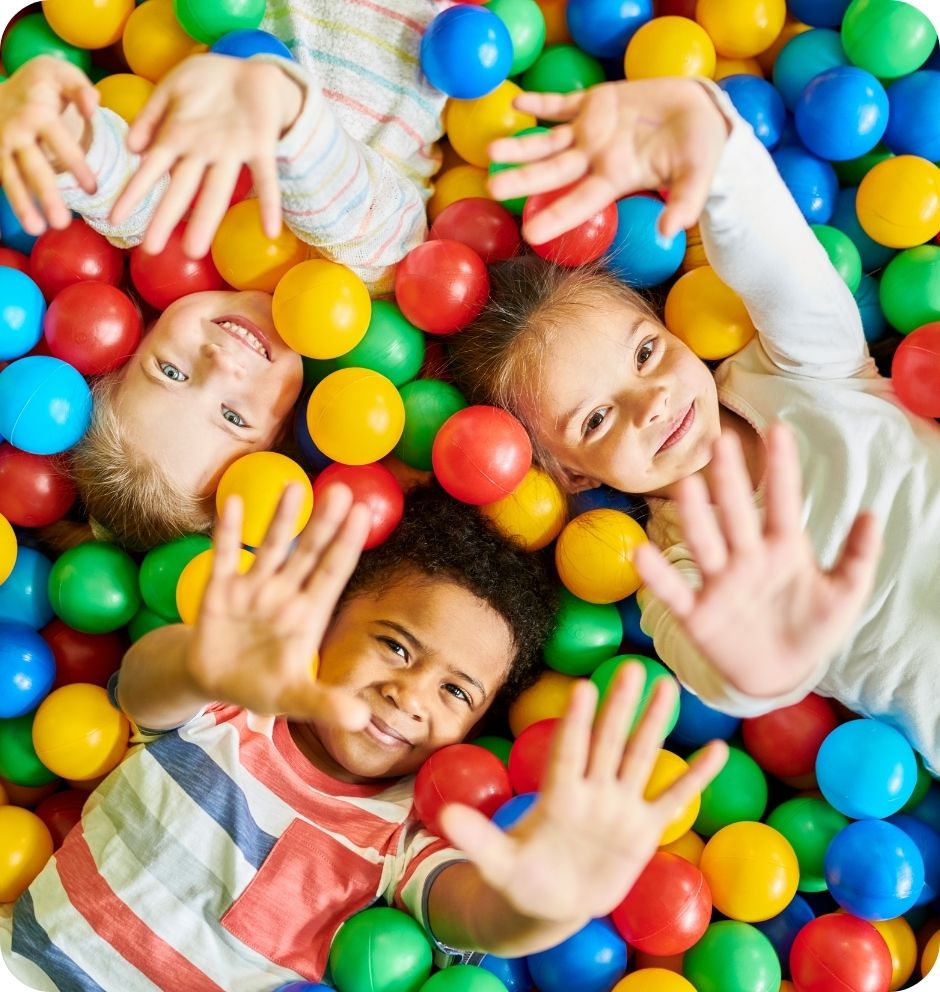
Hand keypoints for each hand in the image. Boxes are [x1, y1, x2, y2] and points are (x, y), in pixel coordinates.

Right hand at [0, 55, 98, 233]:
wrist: (4, 87)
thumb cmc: (43, 84)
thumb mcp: (60, 74)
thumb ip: (80, 89)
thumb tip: (93, 105)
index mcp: (37, 113)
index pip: (59, 142)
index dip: (76, 165)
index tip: (93, 189)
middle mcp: (16, 132)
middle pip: (32, 166)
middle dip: (46, 195)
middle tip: (62, 223)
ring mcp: (2, 146)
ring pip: (10, 178)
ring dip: (22, 205)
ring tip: (36, 230)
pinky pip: (4, 180)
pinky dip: (14, 201)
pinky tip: (27, 223)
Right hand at [110, 54, 304, 256]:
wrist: (249, 67)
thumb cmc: (206, 81)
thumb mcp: (171, 88)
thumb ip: (151, 115)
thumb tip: (131, 147)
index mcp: (179, 137)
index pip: (151, 170)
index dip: (134, 193)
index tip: (114, 219)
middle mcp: (203, 152)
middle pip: (182, 190)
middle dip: (166, 218)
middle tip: (152, 250)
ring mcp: (232, 151)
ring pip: (216, 190)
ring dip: (206, 220)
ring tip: (194, 251)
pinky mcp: (261, 146)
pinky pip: (266, 178)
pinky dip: (268, 203)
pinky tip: (271, 230)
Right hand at [186, 482, 371, 729]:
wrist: (214, 682)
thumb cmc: (263, 685)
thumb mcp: (295, 698)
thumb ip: (324, 704)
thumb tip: (358, 720)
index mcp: (308, 615)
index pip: (332, 573)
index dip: (347, 545)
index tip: (364, 514)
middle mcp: (284, 594)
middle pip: (308, 553)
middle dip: (324, 523)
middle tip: (344, 489)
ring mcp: (252, 589)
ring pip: (270, 547)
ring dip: (282, 519)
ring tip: (296, 487)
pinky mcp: (218, 591)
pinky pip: (223, 556)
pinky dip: (228, 533)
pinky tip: (233, 502)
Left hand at [440, 664, 726, 924]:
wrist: (551, 903)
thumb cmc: (521, 878)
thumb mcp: (496, 863)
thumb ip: (477, 837)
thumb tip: (442, 816)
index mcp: (558, 794)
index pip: (569, 751)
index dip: (575, 723)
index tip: (582, 688)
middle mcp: (591, 790)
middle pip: (608, 741)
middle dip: (620, 707)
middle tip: (632, 666)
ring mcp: (619, 806)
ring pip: (640, 757)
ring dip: (655, 724)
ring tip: (668, 686)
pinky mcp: (642, 829)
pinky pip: (673, 798)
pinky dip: (695, 778)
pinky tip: (717, 750)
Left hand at [487, 78, 728, 244]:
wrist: (701, 112)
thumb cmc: (699, 151)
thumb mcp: (697, 178)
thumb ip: (683, 204)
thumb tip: (669, 233)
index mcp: (615, 179)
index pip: (579, 201)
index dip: (555, 216)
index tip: (529, 233)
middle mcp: (596, 159)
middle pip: (552, 172)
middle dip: (522, 179)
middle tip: (492, 186)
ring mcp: (591, 132)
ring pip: (548, 141)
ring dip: (520, 146)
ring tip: (492, 151)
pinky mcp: (594, 103)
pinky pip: (561, 104)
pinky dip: (540, 103)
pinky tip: (517, 103)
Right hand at [634, 424, 881, 699]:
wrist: (782, 674)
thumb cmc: (811, 626)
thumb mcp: (844, 594)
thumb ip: (858, 557)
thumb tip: (872, 513)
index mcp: (784, 547)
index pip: (784, 501)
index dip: (781, 469)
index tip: (779, 430)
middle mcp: (747, 557)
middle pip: (737, 513)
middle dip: (730, 479)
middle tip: (722, 442)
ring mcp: (720, 582)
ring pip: (706, 543)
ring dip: (695, 516)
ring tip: (688, 485)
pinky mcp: (698, 613)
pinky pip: (674, 592)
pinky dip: (658, 576)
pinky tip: (642, 553)